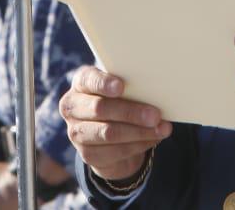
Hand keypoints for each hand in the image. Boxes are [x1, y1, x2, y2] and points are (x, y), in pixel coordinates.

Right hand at [59, 66, 171, 181]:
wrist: (108, 133)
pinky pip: (116, 151)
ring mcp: (76, 132)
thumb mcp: (122, 89)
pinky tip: (153, 138)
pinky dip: (139, 145)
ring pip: (109, 133)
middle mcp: (73, 107)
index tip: (121, 87)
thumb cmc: (120, 100)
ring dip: (139, 132)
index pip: (88, 80)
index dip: (103, 83)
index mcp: (81, 83)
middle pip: (100, 108)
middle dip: (130, 112)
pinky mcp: (87, 154)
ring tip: (162, 129)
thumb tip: (158, 92)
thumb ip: (132, 86)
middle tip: (155, 115)